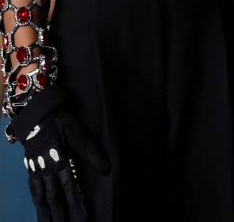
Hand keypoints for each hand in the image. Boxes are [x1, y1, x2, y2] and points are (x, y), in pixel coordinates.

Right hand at [10, 87, 109, 221]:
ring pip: (42, 198)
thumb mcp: (79, 133)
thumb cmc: (61, 123)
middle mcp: (46, 170)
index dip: (76, 205)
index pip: (70, 188)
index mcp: (59, 161)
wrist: (37, 115)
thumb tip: (107, 169)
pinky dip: (37, 204)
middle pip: (54, 199)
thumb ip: (92, 151)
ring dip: (46, 214)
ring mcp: (37, 171)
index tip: (83, 219)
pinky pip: (34, 191)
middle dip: (61, 216)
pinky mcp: (31, 170)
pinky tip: (41, 211)